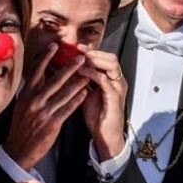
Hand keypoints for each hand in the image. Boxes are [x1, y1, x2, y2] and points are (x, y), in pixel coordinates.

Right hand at [4, 43, 89, 169]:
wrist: (19, 149)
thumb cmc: (22, 126)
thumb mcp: (22, 105)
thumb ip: (31, 90)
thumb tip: (40, 75)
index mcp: (26, 94)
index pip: (37, 71)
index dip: (46, 57)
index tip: (55, 46)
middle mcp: (34, 101)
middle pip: (55, 79)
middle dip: (70, 67)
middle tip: (81, 58)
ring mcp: (44, 112)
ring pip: (64, 93)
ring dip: (78, 82)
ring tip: (88, 73)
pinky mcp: (52, 123)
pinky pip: (68, 108)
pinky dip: (78, 100)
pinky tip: (85, 93)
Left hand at [77, 46, 126, 160]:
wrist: (105, 135)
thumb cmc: (97, 117)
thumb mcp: (86, 95)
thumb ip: (80, 82)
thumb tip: (66, 70)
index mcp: (111, 80)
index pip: (104, 59)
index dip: (91, 51)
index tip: (76, 47)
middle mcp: (116, 81)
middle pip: (110, 57)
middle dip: (93, 52)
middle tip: (78, 49)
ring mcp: (117, 88)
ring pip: (110, 64)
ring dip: (94, 59)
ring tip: (80, 58)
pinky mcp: (114, 96)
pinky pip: (104, 80)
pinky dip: (93, 73)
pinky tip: (82, 71)